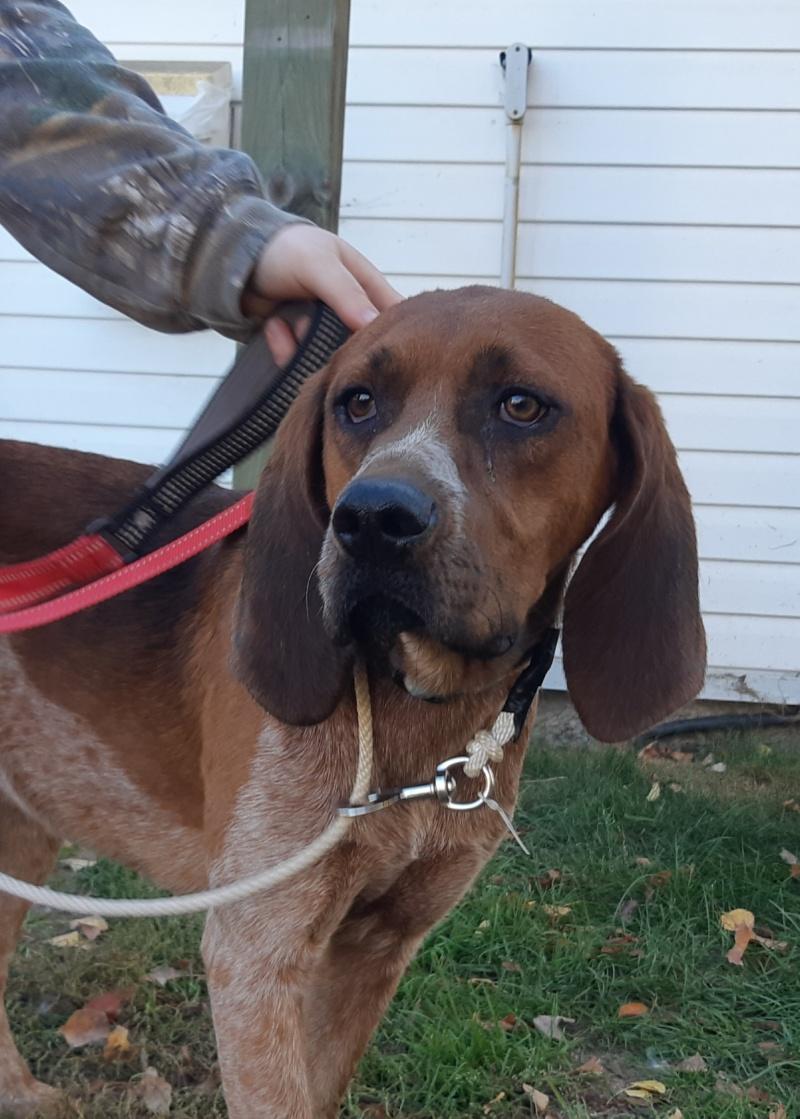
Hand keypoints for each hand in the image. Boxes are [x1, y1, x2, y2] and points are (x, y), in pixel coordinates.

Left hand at [243, 224, 400, 363]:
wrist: (235, 261)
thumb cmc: (285, 250)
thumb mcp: (318, 264)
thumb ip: (345, 292)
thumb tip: (372, 323)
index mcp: (367, 286)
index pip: (395, 317)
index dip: (394, 337)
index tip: (379, 356)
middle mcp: (351, 311)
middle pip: (363, 347)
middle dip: (338, 350)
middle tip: (313, 336)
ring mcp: (326, 330)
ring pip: (330, 359)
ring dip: (305, 347)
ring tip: (287, 324)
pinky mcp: (302, 345)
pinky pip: (302, 362)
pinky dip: (285, 349)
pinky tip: (274, 328)